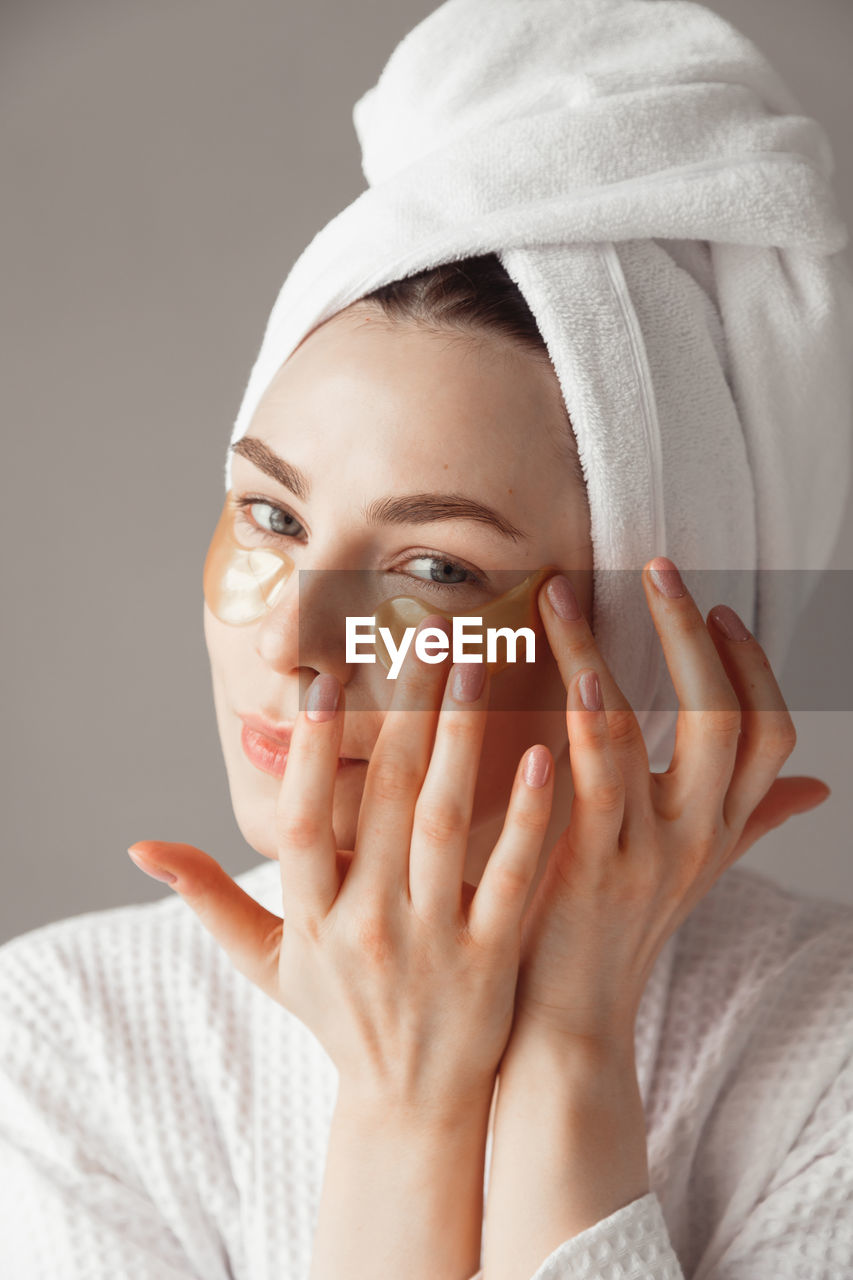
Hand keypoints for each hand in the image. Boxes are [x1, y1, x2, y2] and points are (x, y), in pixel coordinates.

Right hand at [127, 614, 554, 1117]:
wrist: (411, 1106)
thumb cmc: (337, 1019)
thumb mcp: (266, 963)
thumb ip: (207, 898)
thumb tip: (139, 846)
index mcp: (312, 918)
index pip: (303, 822)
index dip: (314, 752)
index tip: (328, 680)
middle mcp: (367, 925)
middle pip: (385, 802)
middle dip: (408, 712)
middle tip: (430, 637)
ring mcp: (432, 942)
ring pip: (445, 826)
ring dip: (462, 742)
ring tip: (479, 669)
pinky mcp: (491, 959)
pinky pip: (509, 877)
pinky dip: (525, 820)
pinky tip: (541, 757)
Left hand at [508, 556, 830, 1050]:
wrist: (570, 1022)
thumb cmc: (618, 932)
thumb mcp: (695, 871)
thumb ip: (749, 821)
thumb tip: (814, 785)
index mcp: (720, 829)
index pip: (769, 734)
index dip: (752, 666)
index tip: (720, 609)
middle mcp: (696, 838)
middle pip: (723, 720)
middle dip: (689, 635)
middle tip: (655, 568)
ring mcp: (644, 854)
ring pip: (638, 733)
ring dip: (600, 657)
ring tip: (565, 598)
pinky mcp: (587, 870)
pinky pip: (591, 782)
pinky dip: (578, 724)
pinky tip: (556, 676)